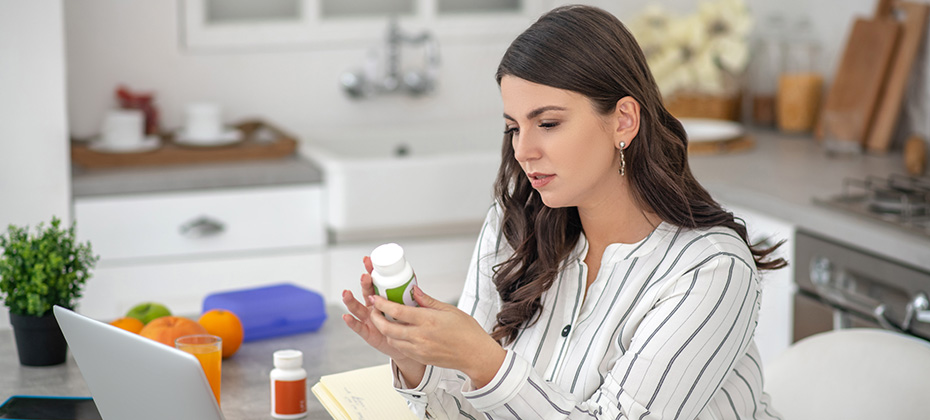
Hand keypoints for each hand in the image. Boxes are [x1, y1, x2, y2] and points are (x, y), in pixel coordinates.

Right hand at [342, 256, 413, 363]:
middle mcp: (374, 308)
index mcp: (384, 299)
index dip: (372, 271)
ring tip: (346, 293)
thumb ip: (418, 300)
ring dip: (351, 300)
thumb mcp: (417, 310)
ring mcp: (370, 320)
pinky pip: (359, 327)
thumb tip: (416, 287)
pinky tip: (346, 316)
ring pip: (358, 308)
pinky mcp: (368, 333)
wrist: (410, 346)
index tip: (369, 260)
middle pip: (366, 292)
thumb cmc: (410, 325)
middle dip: (364, 283)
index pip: (376, 282)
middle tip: (365, 276)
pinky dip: (352, 322)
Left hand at [368, 285, 506, 388]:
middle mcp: (420, 336)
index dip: (382, 304)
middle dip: (376, 318)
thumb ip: (427, 300)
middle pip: (387, 327)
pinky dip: (396, 339)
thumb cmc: (466, 331)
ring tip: (386, 320)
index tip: (375, 298)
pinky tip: (399, 332)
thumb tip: (413, 289)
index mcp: (427, 320)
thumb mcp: (449, 309)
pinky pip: (401, 348)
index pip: (397, 310)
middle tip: (374, 310)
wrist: (475, 354)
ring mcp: (419, 349)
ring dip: (385, 330)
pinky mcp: (420, 357)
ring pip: (392, 339)